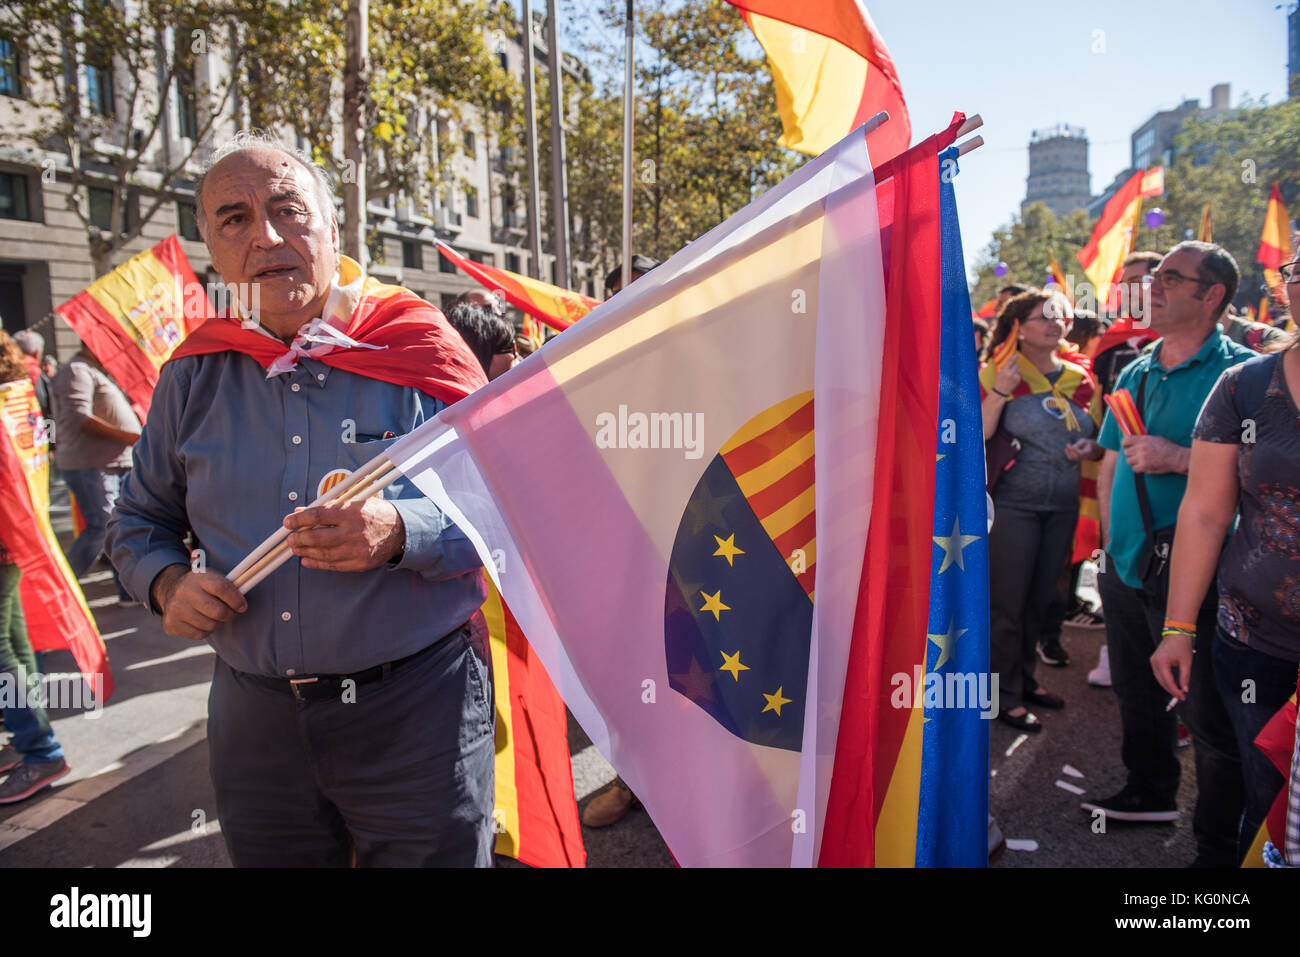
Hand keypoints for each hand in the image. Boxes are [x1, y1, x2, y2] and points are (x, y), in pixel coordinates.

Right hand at [153, 566, 247, 640]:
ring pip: (210, 625)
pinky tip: (202, 622)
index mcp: (198, 577)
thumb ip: (229, 587)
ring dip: (218, 623)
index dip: (236, 600)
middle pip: (217, 611)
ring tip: (214, 616)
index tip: (242, 606)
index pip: (222, 588)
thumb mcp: (213, 578)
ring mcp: (175, 608)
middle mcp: (184, 591)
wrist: (171, 589)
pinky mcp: (171, 623)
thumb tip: (244, 604)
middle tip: (231, 613)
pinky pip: (199, 634)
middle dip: (230, 615)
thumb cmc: (201, 586)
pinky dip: (206, 631)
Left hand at [284, 495, 404, 571]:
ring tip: (297, 549)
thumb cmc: (375, 513)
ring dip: (306, 552)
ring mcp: (358, 550)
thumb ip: (327, 508)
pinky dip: (318, 564)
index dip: (299, 520)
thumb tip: (301, 512)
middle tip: (290, 539)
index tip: (288, 522)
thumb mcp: (353, 503)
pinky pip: (334, 566)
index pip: (319, 516)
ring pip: (324, 554)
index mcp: (353, 512)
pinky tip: (307, 560)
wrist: (400, 530)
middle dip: (300, 539)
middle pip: (318, 538)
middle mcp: (355, 532)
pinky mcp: (361, 563)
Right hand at [993, 357, 1020, 395]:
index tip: (1016, 355)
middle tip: (1011, 369)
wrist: (1001, 390)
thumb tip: (1013, 361)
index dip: (1013, 357)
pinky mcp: (1018, 380)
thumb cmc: (1000, 380)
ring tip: (1011, 376)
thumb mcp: (1000, 372)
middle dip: (1015, 365)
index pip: (1010, 361)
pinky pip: (1019, 374)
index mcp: (1005, 371)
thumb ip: (1006, 367)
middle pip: (1016, 364)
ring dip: (1016, 370)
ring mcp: (1015, 377)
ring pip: (1019, 369)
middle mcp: (1011, 373)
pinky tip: (1012, 379)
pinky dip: (1017, 375)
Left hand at [1064, 438, 1098, 461]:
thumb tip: (1072, 447)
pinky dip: (1067, 454)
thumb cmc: (1085, 443)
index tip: (1072, 446)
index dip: (1075, 450)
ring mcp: (1080, 458)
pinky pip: (1070, 458)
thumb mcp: (1083, 441)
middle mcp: (1084, 457)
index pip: (1080, 453)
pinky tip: (1066, 449)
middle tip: (1067, 444)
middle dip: (1071, 450)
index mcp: (1087, 452)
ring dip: (1068, 452)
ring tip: (1067, 445)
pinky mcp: (1076, 459)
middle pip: (1076, 456)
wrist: (1087, 447)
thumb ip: (1079, 444)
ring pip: (1072, 458)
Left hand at [1120, 434, 1187, 473]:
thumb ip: (1144, 440)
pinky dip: (1138, 468)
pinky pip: (1134, 469)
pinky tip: (1144, 466)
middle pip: (1126, 452)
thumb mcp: (1156, 438)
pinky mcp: (1144, 466)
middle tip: (1136, 455)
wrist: (1177, 457)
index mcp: (1143, 439)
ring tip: (1141, 461)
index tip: (1127, 446)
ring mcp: (1142, 458)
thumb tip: (1134, 441)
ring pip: (1129, 461)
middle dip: (1130, 454)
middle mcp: (1141, 448)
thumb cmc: (1168, 447)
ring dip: (1134, 462)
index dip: (1125, 444)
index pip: (1125, 441)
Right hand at [1150, 632, 1193, 700]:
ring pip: (1159, 678)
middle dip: (1171, 690)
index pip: (1168, 681)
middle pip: (1162, 681)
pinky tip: (1173, 684)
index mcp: (1161, 662)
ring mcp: (1153, 661)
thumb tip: (1185, 690)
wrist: (1177, 632)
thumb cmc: (1182, 646)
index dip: (1175, 691)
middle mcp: (1154, 662)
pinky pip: (1159, 674)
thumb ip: (1185, 677)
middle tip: (1181, 696)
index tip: (1183, 697)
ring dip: (1168, 686)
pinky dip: (1165, 680)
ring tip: (1178, 691)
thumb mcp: (1186, 662)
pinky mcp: (1154, 660)